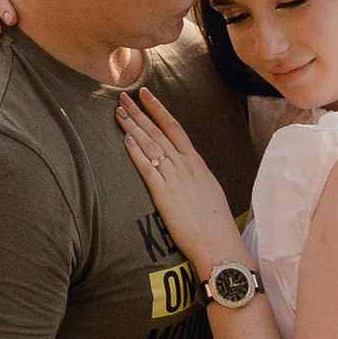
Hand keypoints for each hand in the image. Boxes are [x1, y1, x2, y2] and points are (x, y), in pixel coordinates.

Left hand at [115, 87, 242, 278]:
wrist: (219, 244)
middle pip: (158, 132)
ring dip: (132, 128)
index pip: (174, 127)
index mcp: (196, 163)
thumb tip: (186, 168)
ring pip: (150, 146)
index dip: (158, 109)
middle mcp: (185, 165)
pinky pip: (147, 169)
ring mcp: (175, 178)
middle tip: (122, 96)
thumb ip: (195, 175)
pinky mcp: (165, 194)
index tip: (145, 94)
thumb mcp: (208, 189)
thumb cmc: (215, 222)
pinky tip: (125, 140)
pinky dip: (135, 153)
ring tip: (118, 113)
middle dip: (139, 112)